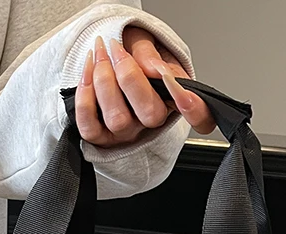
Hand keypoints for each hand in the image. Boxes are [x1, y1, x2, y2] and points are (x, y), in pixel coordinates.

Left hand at [76, 27, 215, 147]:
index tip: (185, 94)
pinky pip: (90, 128)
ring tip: (100, 55)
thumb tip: (153, 70)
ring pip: (118, 120)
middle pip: (150, 114)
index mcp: (173, 99)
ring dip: (103, 82)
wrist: (106, 58)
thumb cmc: (130, 54)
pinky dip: (85, 98)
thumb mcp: (147, 43)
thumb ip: (150, 54)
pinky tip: (87, 75)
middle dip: (128, 75)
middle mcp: (152, 122)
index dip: (196, 111)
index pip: (200, 117)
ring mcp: (126, 133)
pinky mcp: (100, 137)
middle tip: (116, 49)